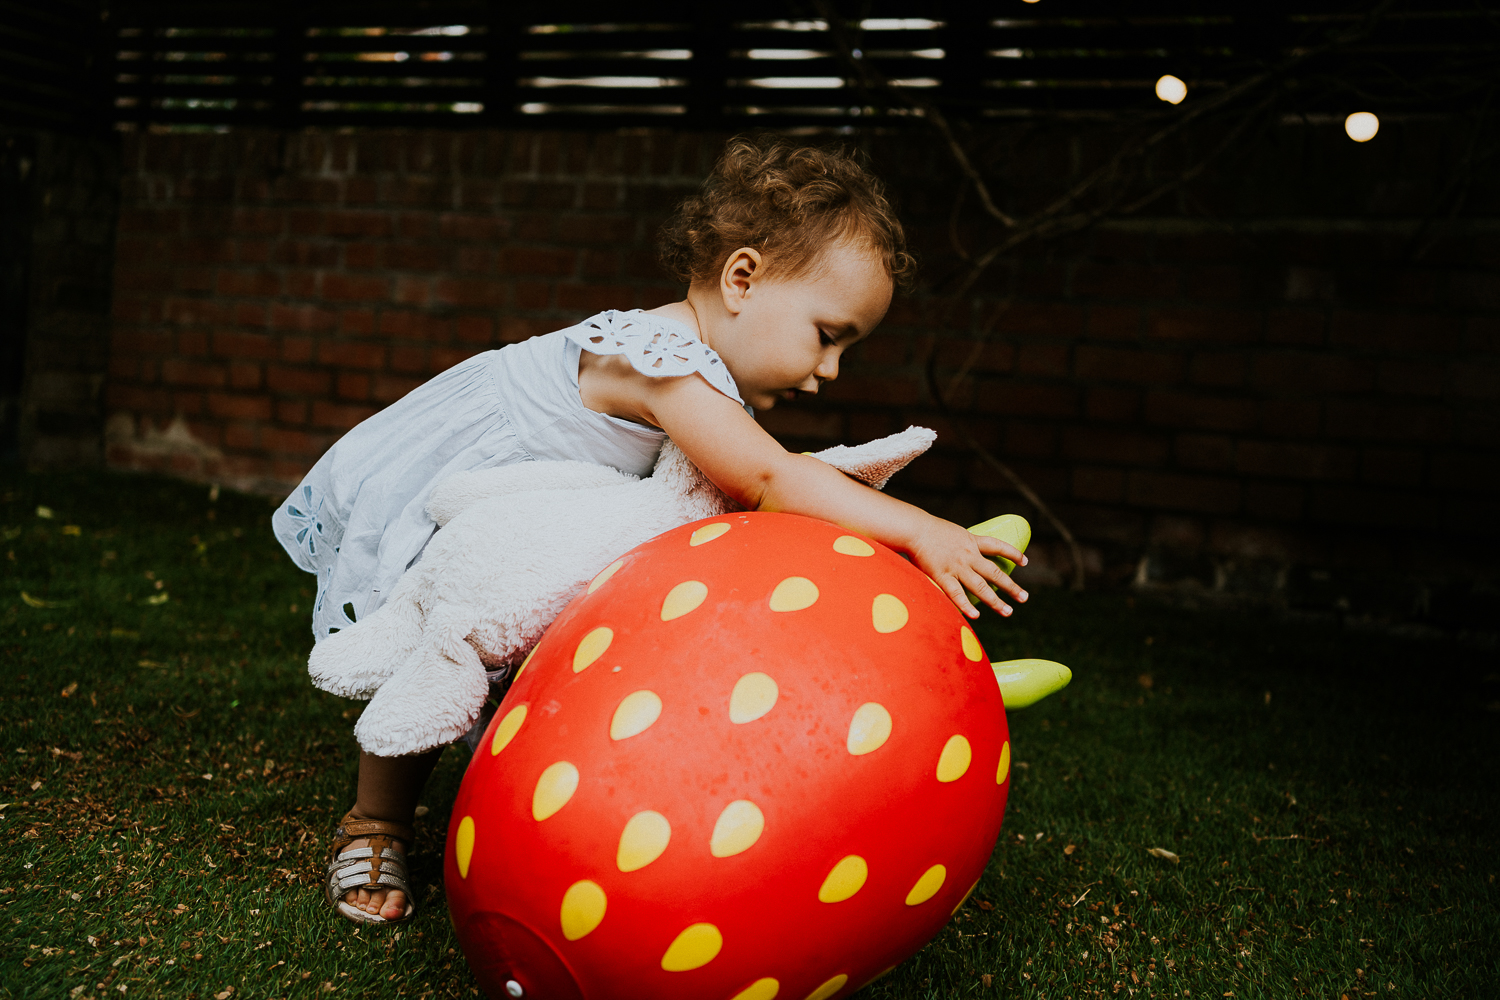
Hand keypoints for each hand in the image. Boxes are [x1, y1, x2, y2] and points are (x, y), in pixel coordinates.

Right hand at [908, 518, 1028, 619]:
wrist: (914, 529)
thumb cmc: (928, 529)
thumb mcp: (952, 532)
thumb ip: (960, 545)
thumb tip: (966, 556)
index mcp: (971, 541)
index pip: (998, 546)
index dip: (1013, 553)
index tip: (1024, 561)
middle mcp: (968, 555)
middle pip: (995, 573)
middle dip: (1011, 586)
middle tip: (1024, 597)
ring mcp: (956, 567)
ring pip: (981, 587)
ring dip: (996, 601)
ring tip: (1008, 611)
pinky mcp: (942, 576)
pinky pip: (956, 594)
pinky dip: (966, 605)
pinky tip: (976, 615)